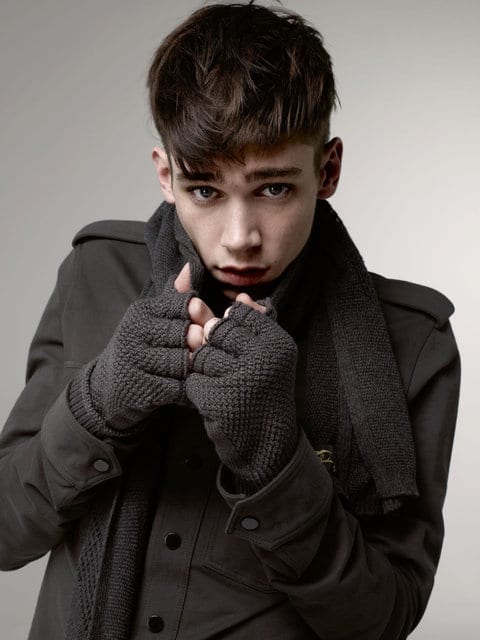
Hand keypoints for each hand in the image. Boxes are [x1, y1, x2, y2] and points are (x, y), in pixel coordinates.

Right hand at [69, 263, 194, 434]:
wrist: (107, 388)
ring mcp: (136, 361)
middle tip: (205, 353)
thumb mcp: (151, 319)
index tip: (202, 328)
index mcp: (141, 312)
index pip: (183, 307)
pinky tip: (187, 388)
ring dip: (195, 369)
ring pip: (184, 361)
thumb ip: (173, 298)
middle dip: (201, 345)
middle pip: (186, 334)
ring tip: (200, 370)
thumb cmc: (139, 347)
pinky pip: (178, 386)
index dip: (199, 318)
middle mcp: (135, 333)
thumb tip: (190, 267)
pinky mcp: (141, 388)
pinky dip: (187, 389)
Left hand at [185, 301, 297, 492]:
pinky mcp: (219, 400)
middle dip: (215, 349)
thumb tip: (241, 296)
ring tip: (226, 387)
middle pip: (217, 331)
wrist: (269, 448)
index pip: (239, 314)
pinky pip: (193, 380)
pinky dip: (199, 392)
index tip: (239, 350)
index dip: (231, 330)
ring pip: (202, 355)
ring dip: (206, 371)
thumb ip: (254, 326)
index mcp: (278, 342)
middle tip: (233, 372)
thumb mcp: (269, 359)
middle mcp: (263, 357)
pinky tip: (217, 402)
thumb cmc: (265, 397)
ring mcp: (241, 379)